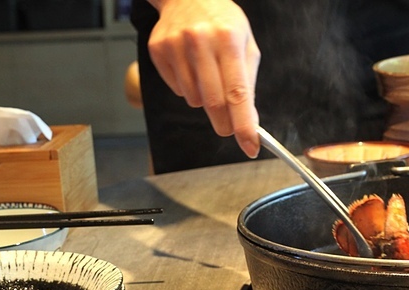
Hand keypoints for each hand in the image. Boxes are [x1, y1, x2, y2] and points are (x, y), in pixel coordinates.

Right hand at [147, 0, 260, 157]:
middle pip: (214, 102)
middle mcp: (200, 41)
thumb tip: (250, 123)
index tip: (250, 146)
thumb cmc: (223, 23)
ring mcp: (176, 45)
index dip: (244, 124)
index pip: (238, 92)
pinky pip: (177, 90)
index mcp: (228, 40)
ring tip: (209, 77)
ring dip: (205, 101)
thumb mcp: (245, 46)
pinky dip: (188, 89)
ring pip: (194, 99)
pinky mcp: (158, 50)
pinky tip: (192, 68)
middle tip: (229, 129)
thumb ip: (248, 84)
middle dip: (225, 124)